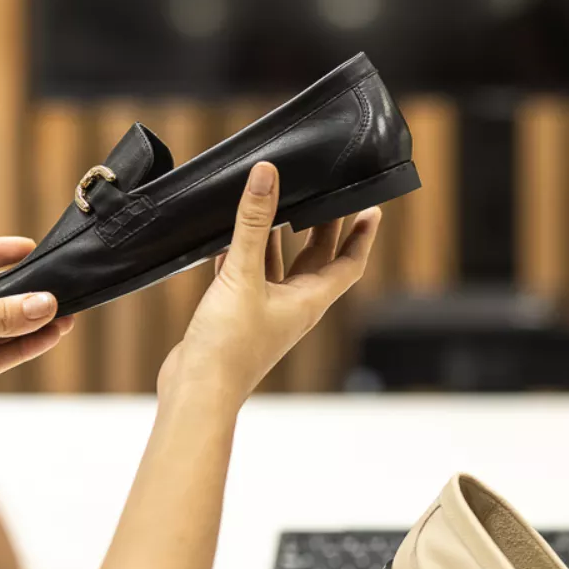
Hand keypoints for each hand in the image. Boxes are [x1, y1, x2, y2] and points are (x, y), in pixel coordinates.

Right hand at [158, 162, 380, 409]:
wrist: (196, 391)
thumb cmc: (230, 348)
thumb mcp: (244, 275)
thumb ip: (254, 223)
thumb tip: (267, 176)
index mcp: (309, 300)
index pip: (349, 264)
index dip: (362, 237)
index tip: (372, 210)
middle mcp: (292, 306)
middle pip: (316, 260)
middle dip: (322, 228)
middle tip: (327, 195)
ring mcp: (265, 312)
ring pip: (278, 265)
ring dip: (278, 237)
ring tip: (277, 204)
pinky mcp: (237, 315)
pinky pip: (247, 276)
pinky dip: (243, 254)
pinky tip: (230, 237)